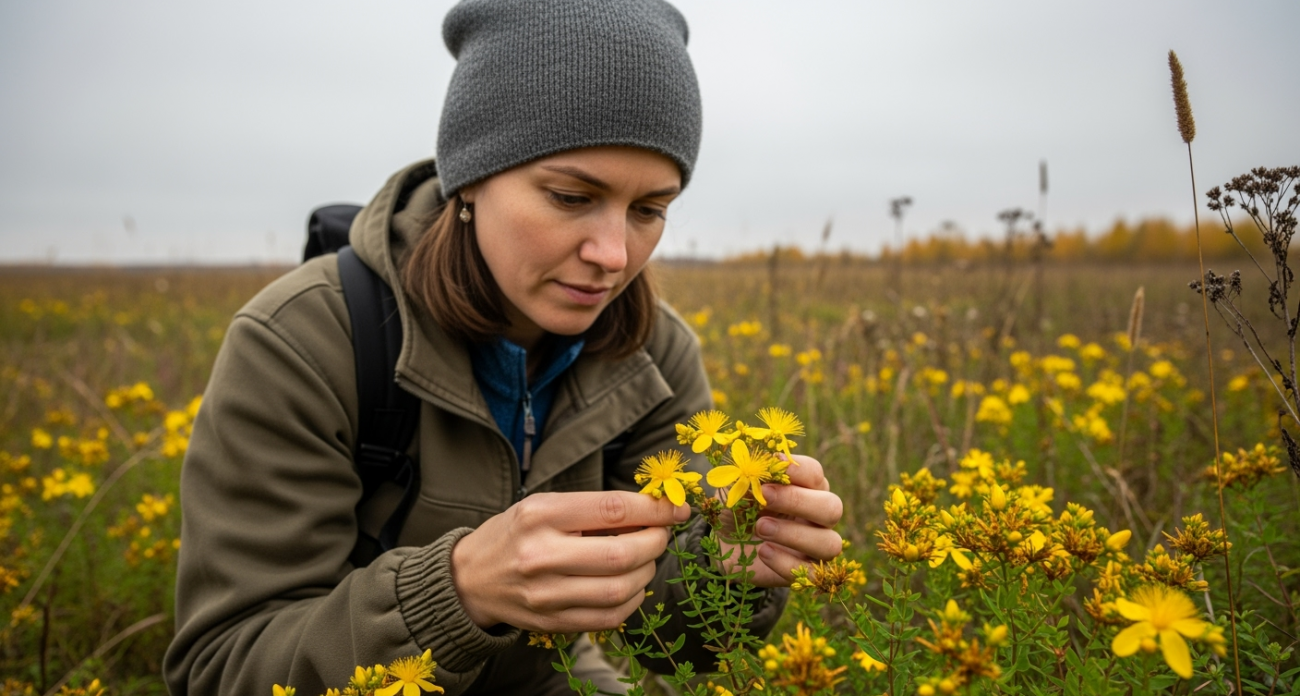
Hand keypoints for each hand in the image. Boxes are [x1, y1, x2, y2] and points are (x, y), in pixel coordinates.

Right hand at [450, 490, 689, 632]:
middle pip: (622, 554)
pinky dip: (632, 600)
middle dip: (655, 542)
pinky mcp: (552, 623)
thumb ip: (594, 508)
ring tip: (645, 558)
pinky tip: (631, 584)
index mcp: (541, 515)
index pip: (613, 510)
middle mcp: (541, 555)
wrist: (470, 578)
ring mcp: (546, 595)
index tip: (677, 508)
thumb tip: (654, 509)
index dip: (654, 510)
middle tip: (661, 534)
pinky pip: (610, 616)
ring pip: (620, 589)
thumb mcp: (545, 506)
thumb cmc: (516, 533)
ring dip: (647, 572)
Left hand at [718, 455, 842, 586]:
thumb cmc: (735, 508)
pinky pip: (812, 574)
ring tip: (760, 527)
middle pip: (832, 507)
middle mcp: (818, 516)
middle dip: (798, 501)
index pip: (815, 474)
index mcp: (806, 488)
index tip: (773, 465)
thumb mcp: (737, 488)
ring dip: (794, 534)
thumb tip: (761, 465)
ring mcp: (815, 546)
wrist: (722, 544)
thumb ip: (750, 476)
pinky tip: (763, 551)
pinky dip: (786, 562)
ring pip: (830, 543)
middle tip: (765, 498)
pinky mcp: (805, 573)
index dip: (798, 469)